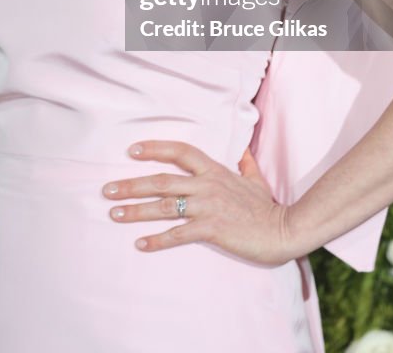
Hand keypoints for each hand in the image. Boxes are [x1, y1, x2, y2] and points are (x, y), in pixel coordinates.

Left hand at [101, 140, 294, 264]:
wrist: (284, 229)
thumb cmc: (268, 207)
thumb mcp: (256, 179)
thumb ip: (246, 163)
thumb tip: (243, 149)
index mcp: (215, 170)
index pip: (181, 151)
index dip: (155, 148)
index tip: (132, 150)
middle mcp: (207, 185)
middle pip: (162, 180)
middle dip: (132, 184)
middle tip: (107, 190)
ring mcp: (208, 207)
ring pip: (165, 206)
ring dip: (136, 210)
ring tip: (114, 214)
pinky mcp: (212, 229)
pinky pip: (178, 234)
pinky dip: (157, 240)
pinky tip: (140, 244)